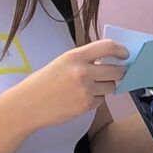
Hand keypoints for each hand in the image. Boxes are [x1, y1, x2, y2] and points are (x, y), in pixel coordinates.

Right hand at [12, 40, 127, 129]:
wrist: (27, 105)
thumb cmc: (43, 82)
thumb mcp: (62, 63)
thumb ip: (84, 60)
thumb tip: (109, 61)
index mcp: (75, 56)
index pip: (108, 47)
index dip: (121, 50)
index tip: (125, 55)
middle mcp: (83, 71)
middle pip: (117, 71)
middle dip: (118, 73)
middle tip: (112, 74)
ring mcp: (86, 89)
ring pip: (111, 86)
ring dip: (106, 87)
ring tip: (89, 87)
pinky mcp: (86, 105)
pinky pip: (101, 100)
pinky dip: (95, 99)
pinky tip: (80, 98)